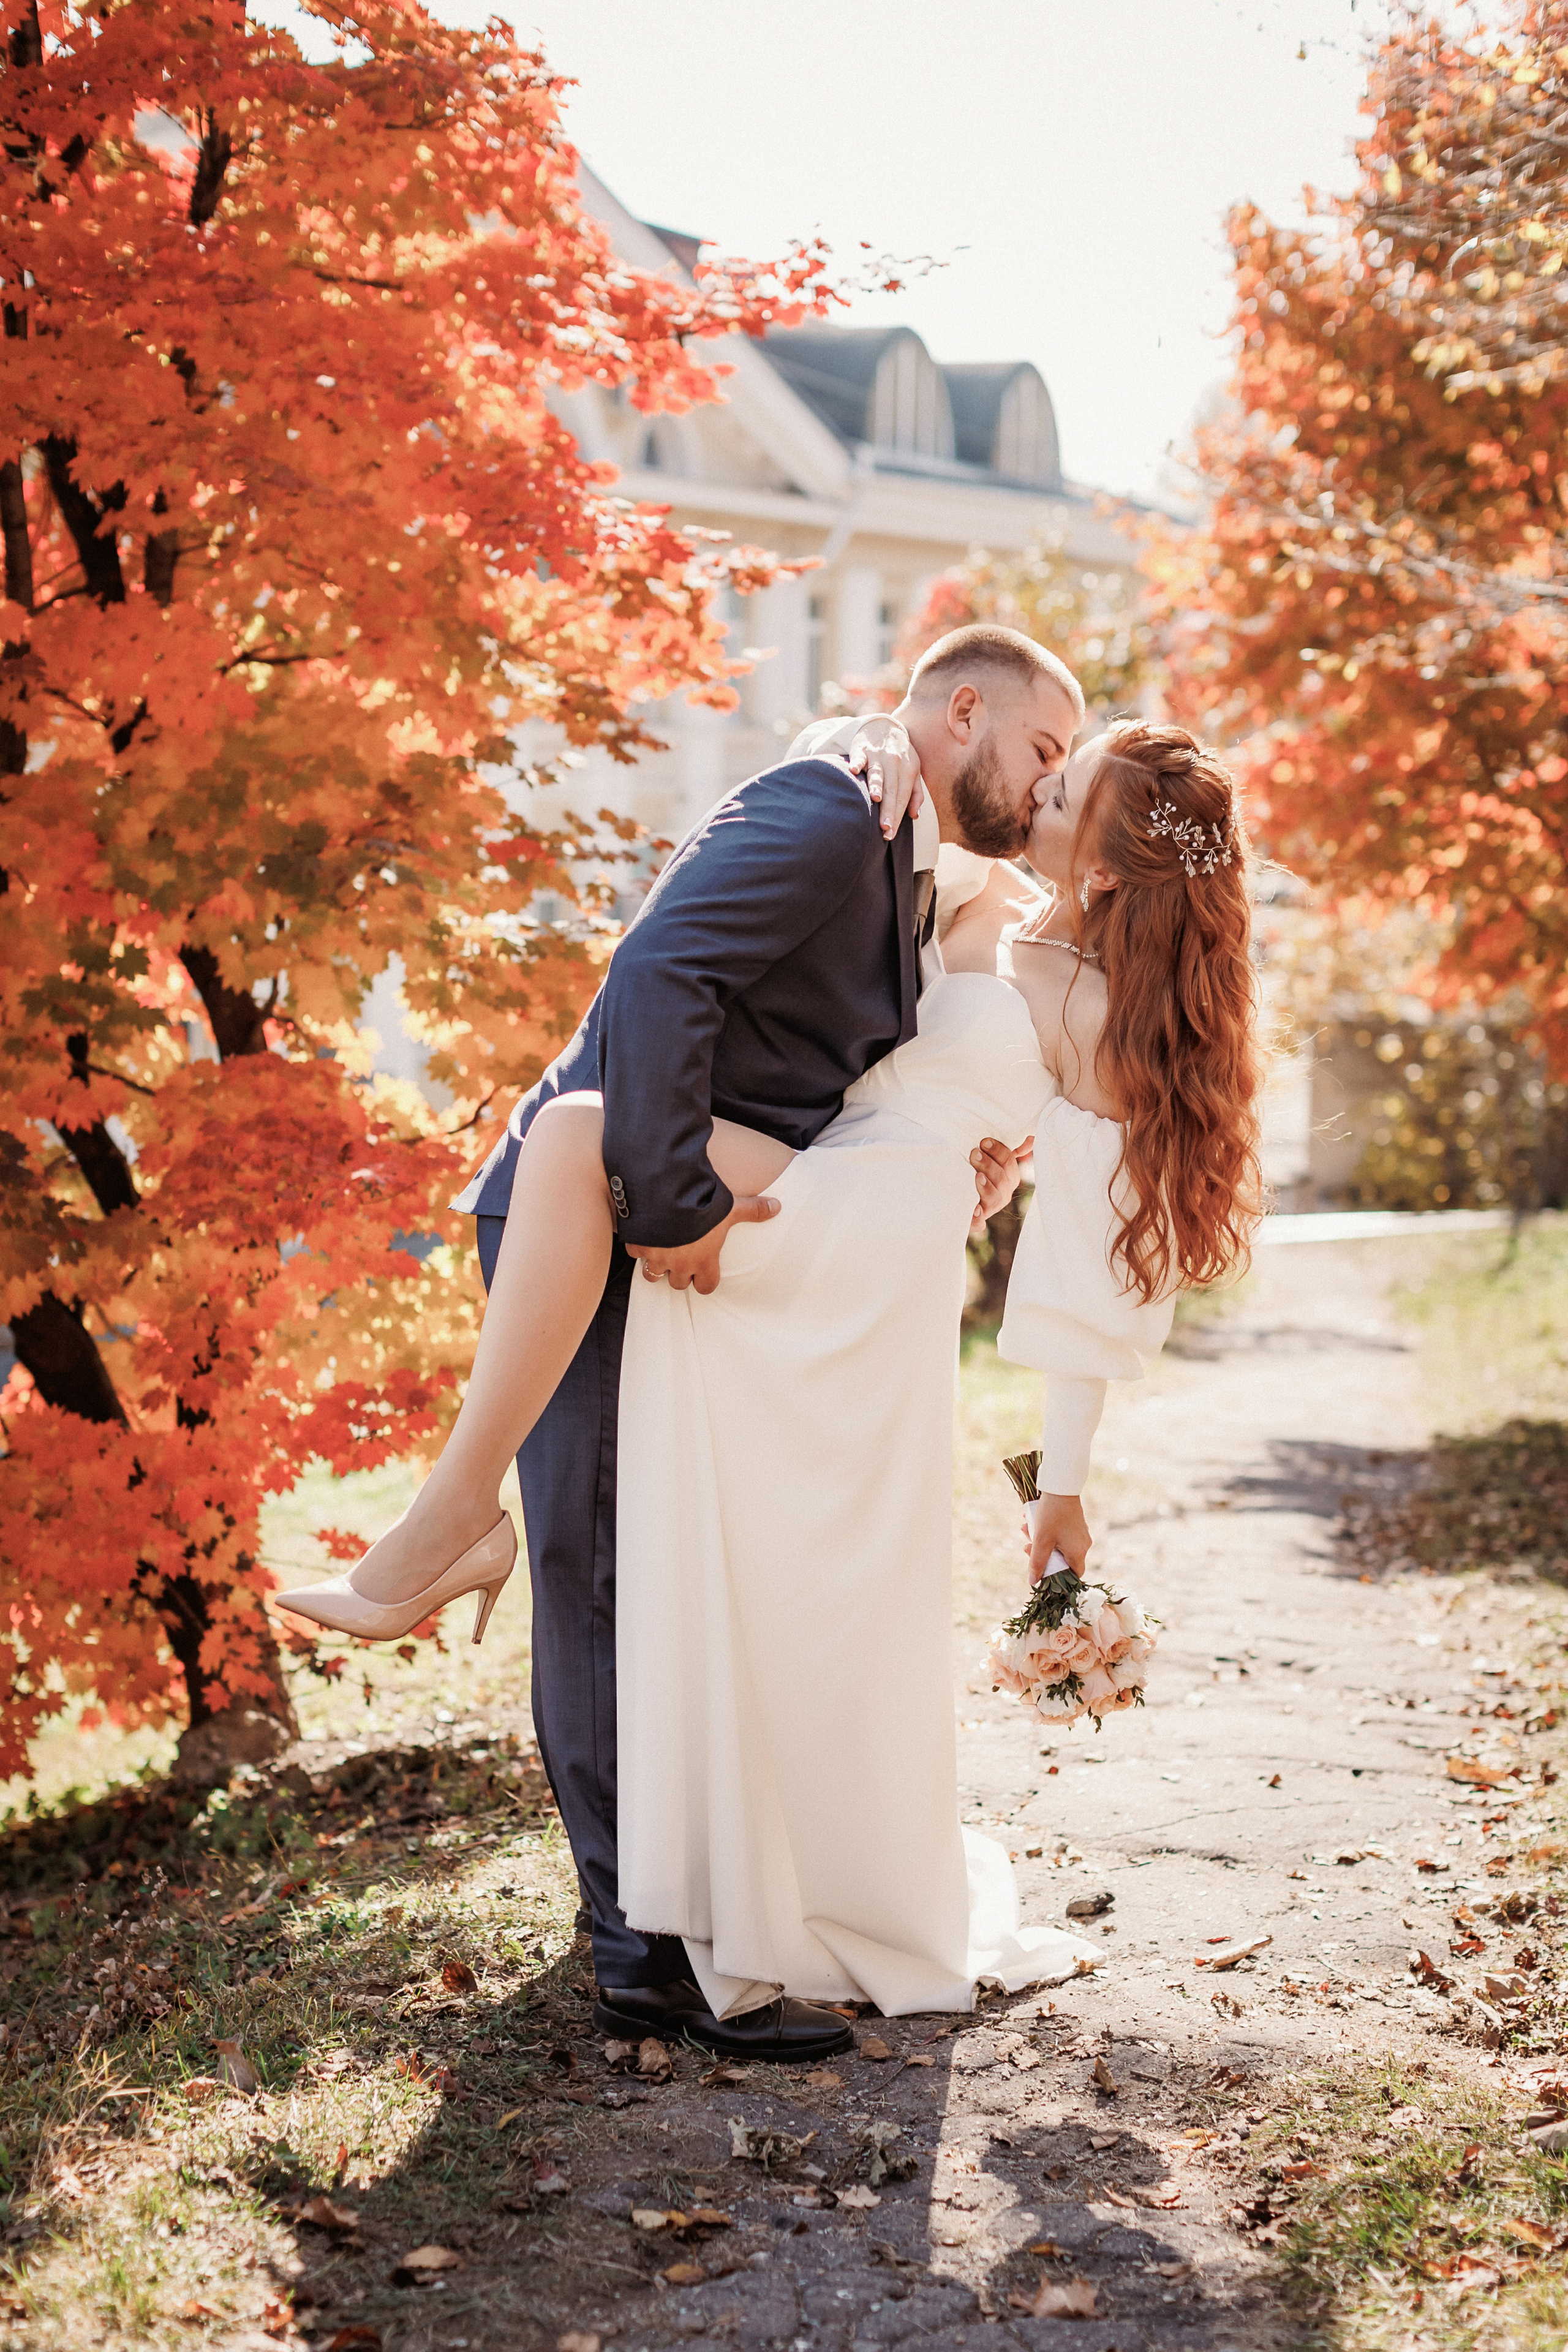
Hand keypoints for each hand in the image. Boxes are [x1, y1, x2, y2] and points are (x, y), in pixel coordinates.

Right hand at [625, 1192, 778, 1294]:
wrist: (668, 1192)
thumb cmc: (703, 1202)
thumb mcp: (731, 1206)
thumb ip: (753, 1210)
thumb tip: (778, 1207)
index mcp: (704, 1260)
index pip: (706, 1287)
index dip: (706, 1280)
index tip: (705, 1270)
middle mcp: (679, 1264)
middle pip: (679, 1284)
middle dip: (681, 1273)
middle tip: (683, 1255)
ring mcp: (656, 1257)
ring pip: (654, 1275)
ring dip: (658, 1265)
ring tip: (662, 1249)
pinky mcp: (638, 1245)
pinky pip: (636, 1253)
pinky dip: (640, 1245)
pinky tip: (646, 1232)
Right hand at [847, 714, 923, 838]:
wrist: (885, 727)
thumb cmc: (900, 756)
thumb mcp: (914, 771)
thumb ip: (916, 793)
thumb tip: (915, 815)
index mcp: (909, 771)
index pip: (903, 798)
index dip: (897, 816)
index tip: (890, 833)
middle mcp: (895, 763)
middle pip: (892, 789)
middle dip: (888, 809)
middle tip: (885, 828)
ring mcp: (878, 755)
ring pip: (878, 772)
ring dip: (876, 784)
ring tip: (876, 798)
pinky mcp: (862, 748)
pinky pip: (860, 756)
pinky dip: (857, 762)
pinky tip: (854, 770)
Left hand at [969, 1134, 1028, 1231]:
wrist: (954, 1190)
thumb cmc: (975, 1168)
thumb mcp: (988, 1155)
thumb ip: (1008, 1147)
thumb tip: (1030, 1138)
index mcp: (1010, 1176)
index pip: (1008, 1162)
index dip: (998, 1151)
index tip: (984, 1142)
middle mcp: (1003, 1193)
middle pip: (1001, 1179)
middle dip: (987, 1165)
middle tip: (973, 1153)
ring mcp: (990, 1207)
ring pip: (993, 1198)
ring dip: (986, 1187)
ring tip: (976, 1176)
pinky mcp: (976, 1220)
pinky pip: (979, 1223)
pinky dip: (977, 1219)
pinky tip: (974, 1210)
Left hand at [1024, 1492, 1090, 1582]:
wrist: (1061, 1486)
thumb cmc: (1052, 1515)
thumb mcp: (1041, 1541)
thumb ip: (1037, 1563)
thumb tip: (1033, 1582)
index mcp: (1078, 1553)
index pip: (1073, 1576)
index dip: (1057, 1577)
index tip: (1042, 1570)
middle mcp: (1083, 1545)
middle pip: (1061, 1559)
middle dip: (1041, 1553)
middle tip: (1027, 1545)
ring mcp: (1081, 1534)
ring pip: (1058, 1545)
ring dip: (1040, 1540)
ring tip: (1026, 1528)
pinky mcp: (1076, 1524)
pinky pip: (1061, 1534)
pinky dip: (1047, 1531)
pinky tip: (1032, 1521)